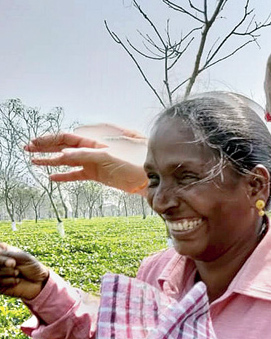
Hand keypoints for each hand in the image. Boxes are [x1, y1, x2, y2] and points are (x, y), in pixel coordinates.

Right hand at [0, 243, 48, 299]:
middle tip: (13, 264)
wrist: (40, 282)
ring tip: (18, 273)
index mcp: (4, 252)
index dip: (2, 257)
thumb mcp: (22, 257)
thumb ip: (7, 254)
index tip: (12, 261)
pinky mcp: (0, 285)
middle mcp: (0, 263)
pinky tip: (17, 281)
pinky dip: (9, 281)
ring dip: (8, 272)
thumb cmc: (32, 266)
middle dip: (3, 262)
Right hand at [25, 124, 148, 193]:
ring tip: (34, 162)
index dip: (50, 140)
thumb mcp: (109, 157)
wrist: (151, 179)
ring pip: (69, 160)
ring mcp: (96, 162)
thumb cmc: (135, 163)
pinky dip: (66, 175)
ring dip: (52, 161)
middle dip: (46, 148)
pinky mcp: (99, 174)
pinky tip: (53, 177)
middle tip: (28, 150)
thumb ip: (86, 155)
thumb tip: (64, 153)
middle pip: (65, 147)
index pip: (68, 137)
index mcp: (96, 140)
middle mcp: (94, 149)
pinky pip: (78, 173)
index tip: (34, 143)